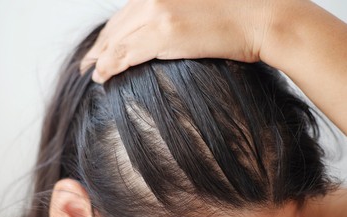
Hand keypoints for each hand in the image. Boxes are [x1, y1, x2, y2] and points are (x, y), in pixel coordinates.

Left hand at [81, 0, 274, 82]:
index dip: (109, 32)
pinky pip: (125, 53)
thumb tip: (161, 31)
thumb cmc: (237, 14)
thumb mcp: (197, 6)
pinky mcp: (164, 34)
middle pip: (115, 26)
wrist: (261, 17)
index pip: (124, 14)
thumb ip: (174, 13)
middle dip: (99, 46)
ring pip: (116, 40)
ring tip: (93, 72)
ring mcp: (158, 14)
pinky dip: (109, 66)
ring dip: (101, 59)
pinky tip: (102, 75)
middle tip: (88, 61)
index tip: (100, 46)